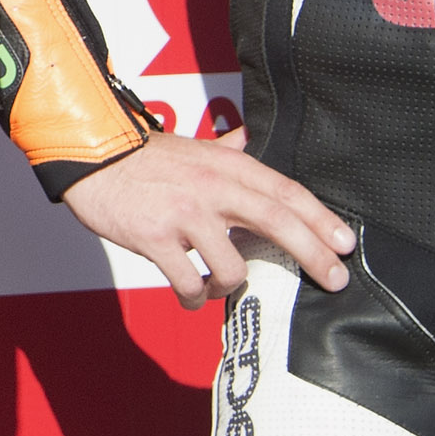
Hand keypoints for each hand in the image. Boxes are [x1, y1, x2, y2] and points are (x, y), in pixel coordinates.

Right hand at [60, 129, 356, 308]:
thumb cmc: (142, 157)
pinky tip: (193, 294)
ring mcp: (183, 214)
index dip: (319, 218)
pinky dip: (196, 297)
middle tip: (337, 279)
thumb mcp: (193, 146)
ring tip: (220, 285)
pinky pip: (188, 282)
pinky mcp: (154, 239)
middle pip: (276, 221)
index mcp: (225, 165)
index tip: (345, 243)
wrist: (89, 157)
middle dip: (313, 253)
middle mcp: (211, 188)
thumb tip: (250, 138)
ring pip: (232, 265)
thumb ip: (226, 149)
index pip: (284, 190)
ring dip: (234, 285)